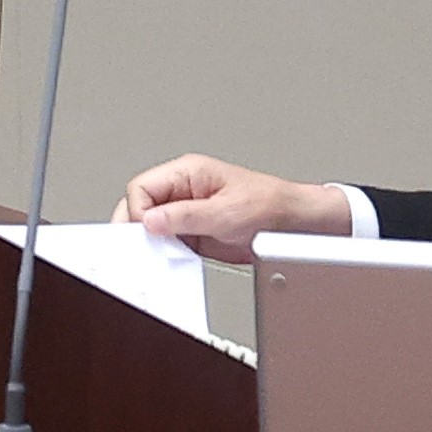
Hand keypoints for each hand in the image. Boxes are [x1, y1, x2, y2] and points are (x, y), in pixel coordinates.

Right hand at [117, 154, 354, 262]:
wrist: (293, 225)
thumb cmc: (269, 205)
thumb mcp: (225, 211)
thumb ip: (184, 216)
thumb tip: (150, 220)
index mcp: (188, 172)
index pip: (142, 187)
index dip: (138, 211)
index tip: (147, 230)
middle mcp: (182, 191)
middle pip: (139, 206)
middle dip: (139, 227)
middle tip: (146, 245)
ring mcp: (185, 213)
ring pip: (149, 227)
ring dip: (153, 242)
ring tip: (165, 252)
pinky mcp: (191, 233)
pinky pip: (165, 243)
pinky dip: (164, 254)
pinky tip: (174, 259)